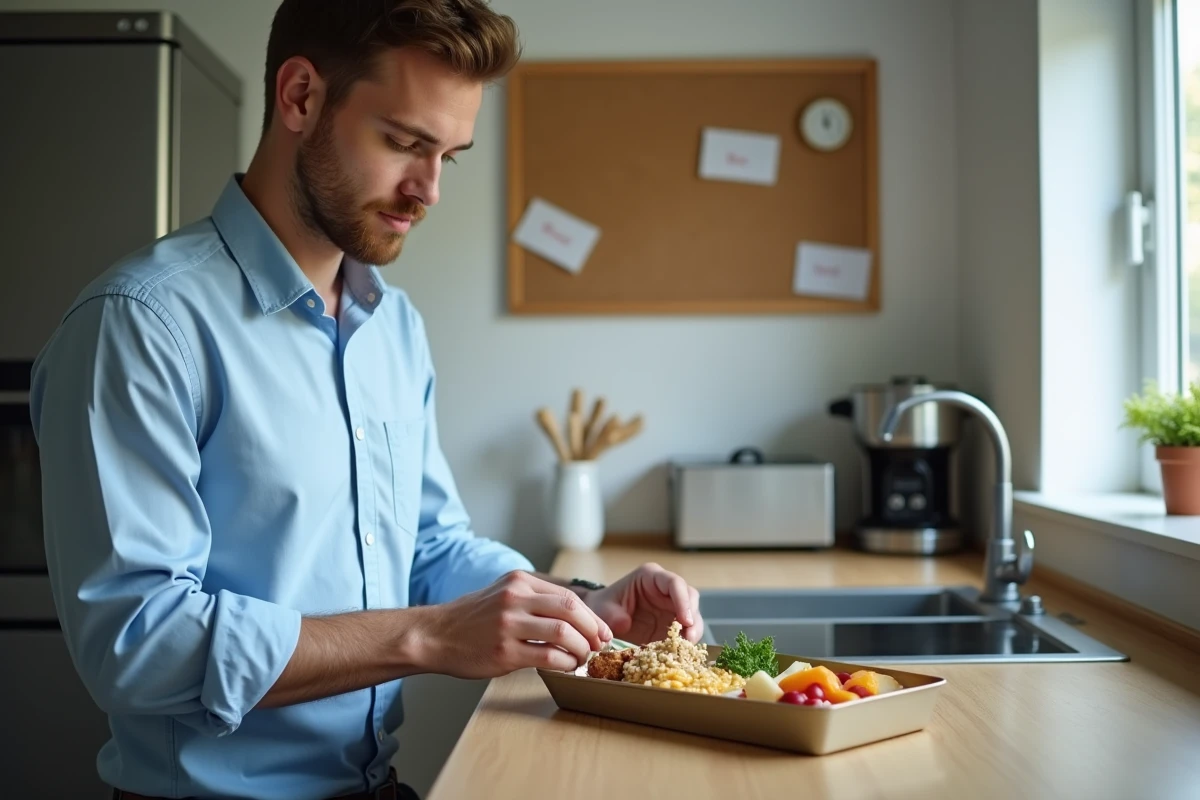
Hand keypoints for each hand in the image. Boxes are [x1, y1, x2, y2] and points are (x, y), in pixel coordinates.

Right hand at [413, 571, 612, 678]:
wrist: (435, 635)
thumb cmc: (472, 618)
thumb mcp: (502, 593)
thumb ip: (533, 599)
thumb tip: (573, 616)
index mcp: (519, 581)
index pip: (568, 596)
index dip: (591, 616)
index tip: (602, 630)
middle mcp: (515, 598)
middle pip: (570, 610)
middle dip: (593, 630)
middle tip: (600, 644)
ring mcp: (509, 624)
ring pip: (563, 633)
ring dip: (581, 648)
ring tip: (583, 657)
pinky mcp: (503, 651)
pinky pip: (547, 657)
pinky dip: (565, 663)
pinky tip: (567, 667)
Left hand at [583, 563, 703, 644]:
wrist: (601, 618)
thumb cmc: (603, 606)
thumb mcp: (604, 610)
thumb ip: (613, 616)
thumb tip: (624, 624)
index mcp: (650, 577)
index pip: (674, 583)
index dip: (683, 600)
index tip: (685, 621)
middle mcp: (665, 589)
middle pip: (690, 597)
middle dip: (692, 617)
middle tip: (689, 638)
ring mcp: (671, 606)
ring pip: (692, 614)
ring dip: (693, 631)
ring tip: (686, 648)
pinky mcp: (671, 622)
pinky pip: (684, 630)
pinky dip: (685, 641)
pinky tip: (680, 652)